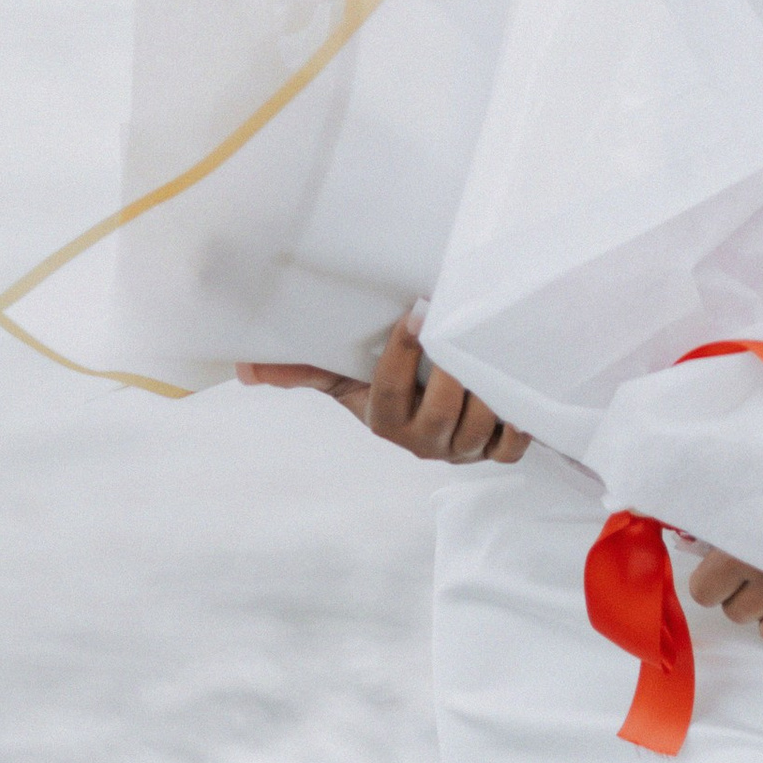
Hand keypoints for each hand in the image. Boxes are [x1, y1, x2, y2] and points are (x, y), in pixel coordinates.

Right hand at [238, 308, 526, 465]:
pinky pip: (512, 446)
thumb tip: (244, 369)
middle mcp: (424, 443)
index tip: (416, 311)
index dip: (401, 356)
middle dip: (450, 375)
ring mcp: (462, 450)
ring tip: (489, 346)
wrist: (436, 409)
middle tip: (460, 327)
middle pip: (439, 417)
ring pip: (478, 429)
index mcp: (384, 421)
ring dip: (487, 392)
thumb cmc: (387, 383)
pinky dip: (517, 421)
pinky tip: (514, 384)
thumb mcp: (346, 376)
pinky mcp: (496, 451)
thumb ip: (303, 368)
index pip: (388, 394)